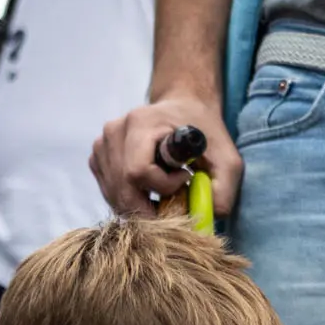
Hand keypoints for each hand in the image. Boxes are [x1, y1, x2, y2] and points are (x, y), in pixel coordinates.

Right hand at [90, 94, 238, 218]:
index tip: (184, 178)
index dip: (163, 187)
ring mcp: (102, 143)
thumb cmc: (205, 132)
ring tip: (163, 193)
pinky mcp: (98, 157)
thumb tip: (209, 216)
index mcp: (141, 123)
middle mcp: (114, 130)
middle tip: (173, 207)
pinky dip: (127, 201)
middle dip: (149, 209)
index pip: (139, 171)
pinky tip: (148, 192)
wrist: (183, 108)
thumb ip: (223, 188)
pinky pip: (108, 191)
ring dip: (139, 206)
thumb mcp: (226, 158)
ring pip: (114, 193)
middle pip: (122, 188)